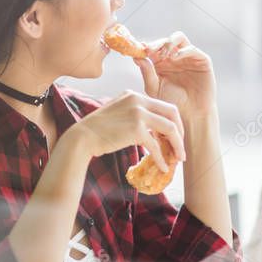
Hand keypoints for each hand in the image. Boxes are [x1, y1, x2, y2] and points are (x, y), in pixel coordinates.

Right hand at [65, 91, 184, 172]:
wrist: (82, 137)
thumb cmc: (98, 130)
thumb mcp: (119, 114)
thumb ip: (137, 117)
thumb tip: (155, 134)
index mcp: (134, 94)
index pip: (163, 106)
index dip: (173, 122)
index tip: (174, 138)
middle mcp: (138, 99)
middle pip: (172, 113)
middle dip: (180, 132)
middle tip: (180, 148)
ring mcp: (138, 113)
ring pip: (170, 128)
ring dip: (177, 145)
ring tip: (178, 159)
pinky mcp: (136, 129)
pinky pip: (156, 145)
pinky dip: (161, 157)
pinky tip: (163, 167)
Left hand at [135, 31, 216, 120]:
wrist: (192, 114)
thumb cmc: (173, 103)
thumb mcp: (154, 88)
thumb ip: (146, 72)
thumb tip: (136, 57)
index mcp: (161, 62)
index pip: (153, 48)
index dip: (146, 46)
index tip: (139, 49)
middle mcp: (174, 57)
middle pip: (164, 41)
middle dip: (156, 44)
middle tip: (149, 50)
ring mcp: (188, 57)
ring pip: (179, 38)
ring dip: (169, 42)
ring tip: (163, 54)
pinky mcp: (201, 60)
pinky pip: (192, 49)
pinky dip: (183, 50)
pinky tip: (175, 58)